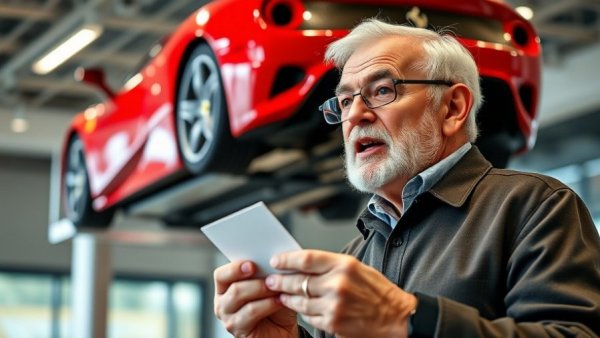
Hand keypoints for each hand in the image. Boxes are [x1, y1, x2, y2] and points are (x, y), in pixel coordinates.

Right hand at [213, 260, 297, 337]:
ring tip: (278, 288)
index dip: (235, 268)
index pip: (221, 275)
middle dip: (255, 280)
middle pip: (233, 287)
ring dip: (262, 290)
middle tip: (272, 277)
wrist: (283, 330)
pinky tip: (279, 301)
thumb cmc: (275, 304)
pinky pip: (251, 312)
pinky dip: (267, 304)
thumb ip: (265, 272)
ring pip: (240, 297)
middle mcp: (222, 303)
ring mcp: (229, 318)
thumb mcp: (270, 284)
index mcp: (226, 287)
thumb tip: (271, 258)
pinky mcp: (238, 330)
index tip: (252, 264)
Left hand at [266, 250, 416, 337]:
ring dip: (287, 297)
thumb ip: (330, 265)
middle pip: (298, 280)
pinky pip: (308, 316)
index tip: (276, 261)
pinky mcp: (332, 323)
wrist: (397, 317)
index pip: (306, 258)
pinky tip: (298, 307)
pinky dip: (302, 311)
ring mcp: (334, 305)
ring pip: (299, 300)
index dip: (286, 259)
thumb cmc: (378, 291)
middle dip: (280, 280)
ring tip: (281, 293)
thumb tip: (303, 264)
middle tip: (271, 279)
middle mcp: (337, 284)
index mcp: (344, 265)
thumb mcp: (356, 268)